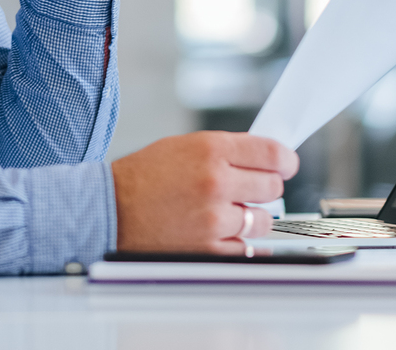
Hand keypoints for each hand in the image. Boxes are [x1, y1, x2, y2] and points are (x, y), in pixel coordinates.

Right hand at [111, 132, 298, 253]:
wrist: (109, 211)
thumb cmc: (143, 178)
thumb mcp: (184, 147)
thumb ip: (226, 152)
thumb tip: (267, 160)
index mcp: (211, 150)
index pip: (272, 154)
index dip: (286, 161)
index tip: (286, 166)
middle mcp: (216, 182)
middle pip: (272, 186)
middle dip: (264, 188)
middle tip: (248, 190)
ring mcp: (214, 218)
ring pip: (262, 220)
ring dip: (251, 218)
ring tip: (225, 213)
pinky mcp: (208, 248)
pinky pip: (247, 249)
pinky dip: (240, 243)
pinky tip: (222, 234)